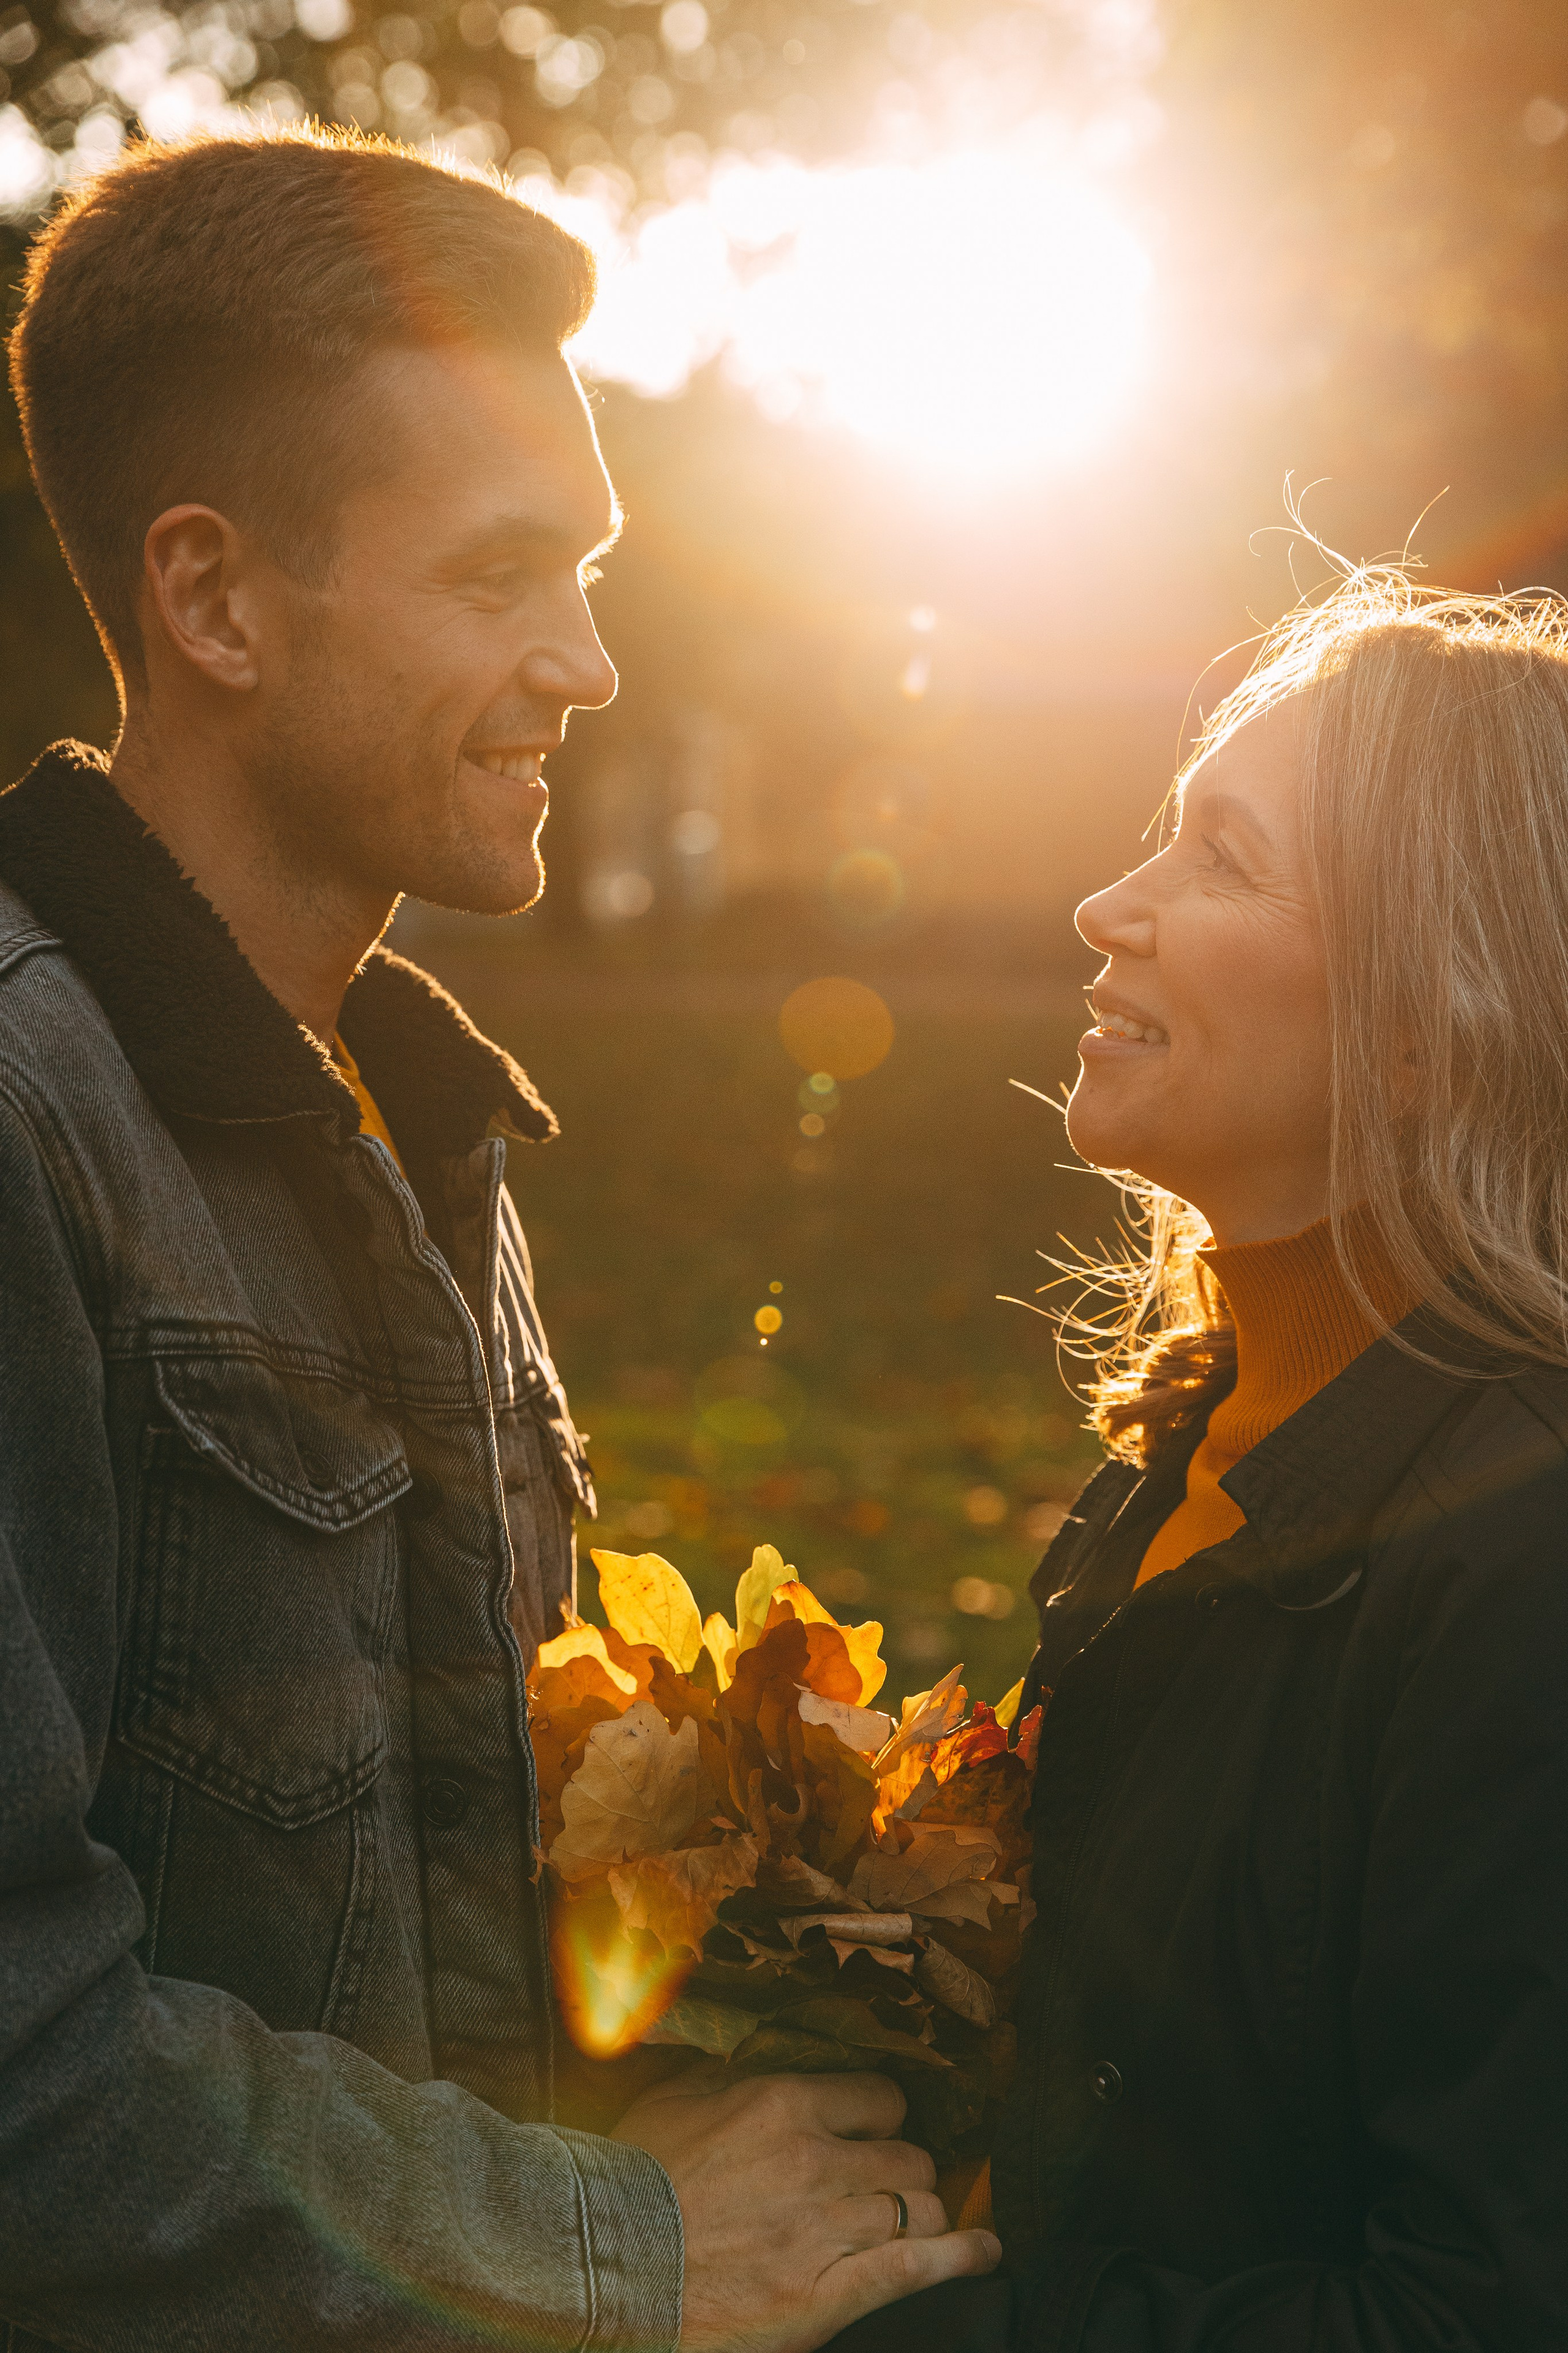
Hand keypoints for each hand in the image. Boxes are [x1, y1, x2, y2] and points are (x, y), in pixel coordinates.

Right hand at [612, 2067, 1001, 2352]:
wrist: (600, 2265)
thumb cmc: (628, 2178)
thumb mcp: (674, 2097)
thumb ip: (730, 2071)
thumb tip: (759, 2054)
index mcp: (782, 2105)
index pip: (880, 2099)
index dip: (880, 2117)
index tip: (870, 2131)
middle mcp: (816, 2162)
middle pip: (908, 2156)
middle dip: (902, 2168)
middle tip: (884, 2181)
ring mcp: (825, 2233)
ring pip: (919, 2208)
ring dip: (920, 2213)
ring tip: (916, 2218)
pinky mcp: (826, 2297)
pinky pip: (917, 2270)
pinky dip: (962, 2258)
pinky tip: (985, 2251)